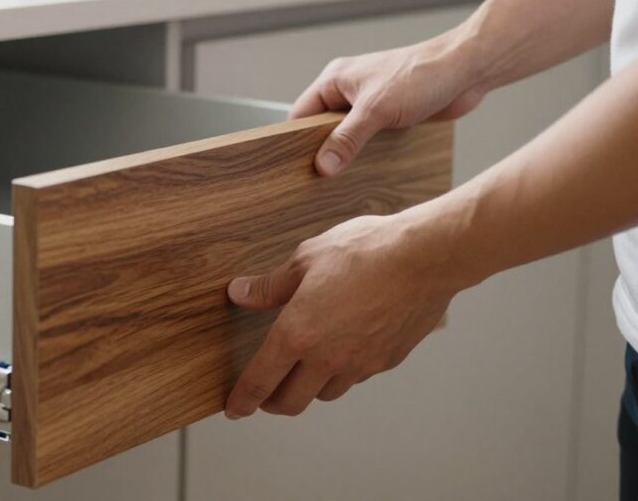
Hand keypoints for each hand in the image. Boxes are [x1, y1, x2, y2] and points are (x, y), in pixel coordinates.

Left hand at [223, 210, 465, 418]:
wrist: (424, 258)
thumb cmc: (365, 251)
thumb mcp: (305, 259)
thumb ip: (270, 286)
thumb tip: (240, 293)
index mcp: (297, 333)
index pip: (260, 380)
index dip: (243, 399)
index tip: (234, 408)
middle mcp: (326, 357)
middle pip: (291, 402)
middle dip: (272, 403)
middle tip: (265, 396)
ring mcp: (359, 363)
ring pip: (325, 393)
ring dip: (309, 388)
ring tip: (303, 371)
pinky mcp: (386, 361)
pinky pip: (355, 377)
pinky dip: (341, 373)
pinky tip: (342, 352)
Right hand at [292, 34, 486, 175]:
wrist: (466, 70)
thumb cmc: (422, 74)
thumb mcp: (376, 110)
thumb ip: (347, 139)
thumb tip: (322, 165)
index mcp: (335, 79)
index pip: (299, 114)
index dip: (294, 140)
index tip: (294, 166)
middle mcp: (348, 91)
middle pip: (320, 128)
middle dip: (321, 150)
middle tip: (316, 178)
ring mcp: (368, 103)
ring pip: (345, 135)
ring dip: (347, 154)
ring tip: (340, 179)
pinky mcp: (388, 115)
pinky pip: (367, 139)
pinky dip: (365, 153)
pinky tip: (365, 171)